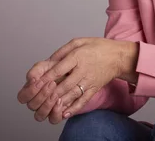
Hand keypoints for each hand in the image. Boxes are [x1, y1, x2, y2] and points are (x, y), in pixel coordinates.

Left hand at [17, 38, 137, 123]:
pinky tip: (65, 113)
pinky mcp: (94, 89)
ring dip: (59, 102)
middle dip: (50, 93)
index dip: (47, 77)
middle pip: (65, 84)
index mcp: (78, 56)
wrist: (118, 56)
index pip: (59, 69)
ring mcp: (89, 81)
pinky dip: (74, 108)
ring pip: (72, 94)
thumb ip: (63, 50)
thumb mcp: (79, 41)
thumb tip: (49, 61)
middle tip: (39, 98)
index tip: (35, 83)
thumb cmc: (97, 47)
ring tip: (48, 107)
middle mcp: (83, 70)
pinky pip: (84, 100)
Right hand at [17, 59, 63, 122]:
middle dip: (41, 95)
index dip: (29, 91)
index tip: (38, 81)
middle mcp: (37, 103)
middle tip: (52, 83)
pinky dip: (56, 112)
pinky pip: (53, 119)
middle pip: (32, 106)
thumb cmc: (56, 69)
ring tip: (55, 94)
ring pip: (40, 115)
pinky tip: (60, 101)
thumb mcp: (45, 65)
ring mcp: (46, 110)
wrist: (72, 71)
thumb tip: (30, 79)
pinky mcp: (56, 114)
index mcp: (30, 92)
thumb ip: (36, 70)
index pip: (22, 97)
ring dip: (47, 104)